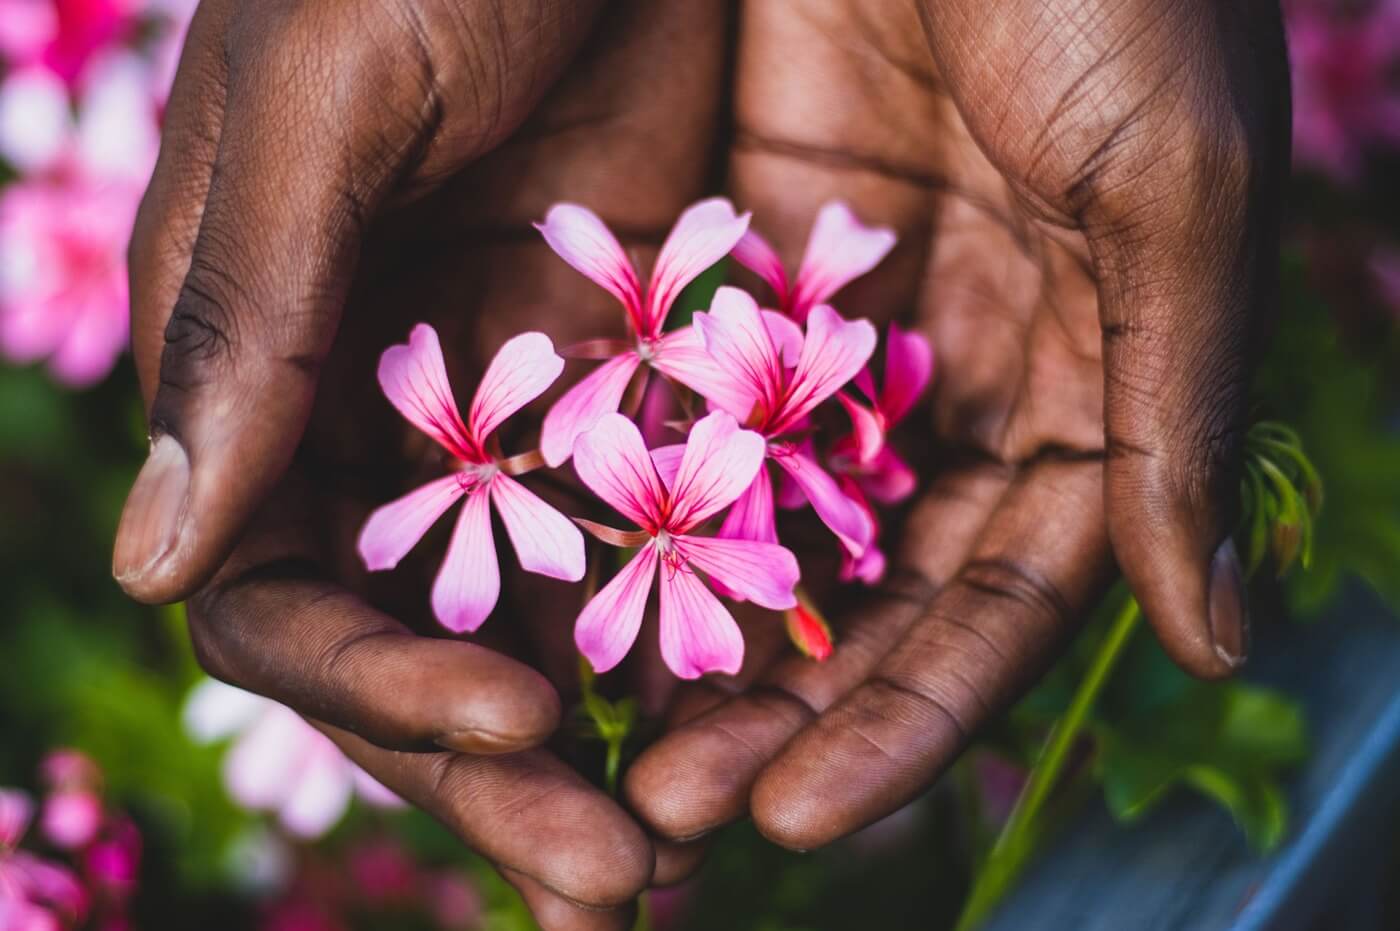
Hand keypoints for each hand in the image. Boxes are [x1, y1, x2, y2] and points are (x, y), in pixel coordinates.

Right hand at [113, 0, 734, 925]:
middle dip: (506, 776)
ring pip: (552, 620)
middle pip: (425, 646)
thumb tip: (150, 565)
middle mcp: (389, 421)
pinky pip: (670, 537)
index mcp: (273, 374)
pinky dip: (710, 630)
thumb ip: (245, 323)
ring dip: (621, 741)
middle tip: (627, 887)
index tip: (522, 730)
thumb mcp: (323, 101)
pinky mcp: (647, 382)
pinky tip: (779, 709)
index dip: (378, 685)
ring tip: (703, 851)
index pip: (285, 589)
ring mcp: (525, 413)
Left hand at [625, 0, 1289, 853]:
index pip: (996, 600)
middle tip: (667, 807)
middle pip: (863, 584)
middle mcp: (961, 376)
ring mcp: (845, 323)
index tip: (805, 819)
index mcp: (1086, 388)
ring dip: (686, 618)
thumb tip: (1217, 635)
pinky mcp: (744, 251)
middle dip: (777, 699)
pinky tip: (551, 566)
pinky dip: (627, 478)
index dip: (909, 718)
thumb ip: (1177, 415)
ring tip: (593, 729)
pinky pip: (681, 389)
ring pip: (759, 508)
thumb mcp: (1173, 192)